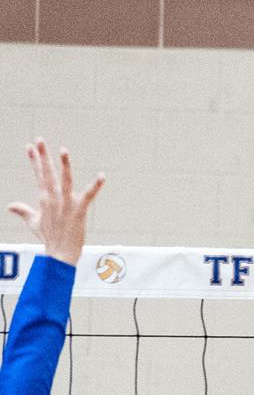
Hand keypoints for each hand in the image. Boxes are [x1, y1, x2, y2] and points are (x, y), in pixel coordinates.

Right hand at [8, 141, 103, 266]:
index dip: (35, 161)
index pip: (39, 176)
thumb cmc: (49, 239)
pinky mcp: (78, 212)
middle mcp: (53, 199)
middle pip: (47, 174)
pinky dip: (95, 187)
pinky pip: (88, 196)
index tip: (30, 146)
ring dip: (64, 166)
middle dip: (43, 156)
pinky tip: (102, 176)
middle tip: (39, 139)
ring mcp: (66, 205)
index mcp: (44, 199)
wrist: (60, 255)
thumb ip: (23, 211)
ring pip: (65, 181)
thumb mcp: (34, 222)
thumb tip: (10, 206)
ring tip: (63, 150)